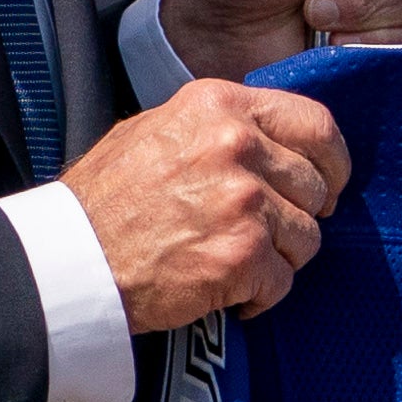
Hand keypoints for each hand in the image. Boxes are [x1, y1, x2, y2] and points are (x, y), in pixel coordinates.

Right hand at [65, 81, 350, 330]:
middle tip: (263, 235)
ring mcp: (243, 201)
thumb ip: (219, 127)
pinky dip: (260, 295)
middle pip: (315, 187)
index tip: (328, 185)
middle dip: (296, 217)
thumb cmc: (106, 200)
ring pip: (307, 238)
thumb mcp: (157, 130)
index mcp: (219, 106)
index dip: (332, 161)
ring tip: (233, 262)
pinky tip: (227, 292)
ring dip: (277, 259)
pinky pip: (282, 281)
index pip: (315, 124)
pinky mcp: (242, 255)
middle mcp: (236, 145)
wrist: (70, 261)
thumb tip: (275, 140)